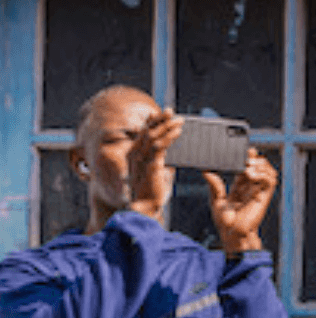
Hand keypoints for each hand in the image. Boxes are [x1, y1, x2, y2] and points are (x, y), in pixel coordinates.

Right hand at [127, 108, 181, 222]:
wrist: (145, 207)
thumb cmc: (151, 193)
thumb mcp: (157, 173)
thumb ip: (161, 162)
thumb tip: (172, 155)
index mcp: (135, 155)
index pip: (143, 134)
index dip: (151, 122)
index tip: (161, 113)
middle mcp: (135, 154)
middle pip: (147, 131)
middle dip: (160, 120)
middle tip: (171, 110)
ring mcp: (141, 159)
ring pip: (153, 136)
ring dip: (167, 126)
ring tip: (179, 120)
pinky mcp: (150, 165)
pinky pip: (159, 147)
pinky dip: (169, 137)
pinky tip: (177, 132)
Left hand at [204, 148, 275, 254]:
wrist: (231, 234)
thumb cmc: (225, 222)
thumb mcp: (215, 200)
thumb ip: (214, 185)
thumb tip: (205, 171)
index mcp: (241, 186)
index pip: (247, 165)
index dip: (247, 156)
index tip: (242, 150)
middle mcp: (252, 187)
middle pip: (260, 165)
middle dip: (254, 158)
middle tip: (245, 157)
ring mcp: (259, 191)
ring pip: (268, 170)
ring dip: (260, 164)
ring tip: (248, 166)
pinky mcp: (264, 196)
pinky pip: (270, 181)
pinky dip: (263, 174)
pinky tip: (251, 174)